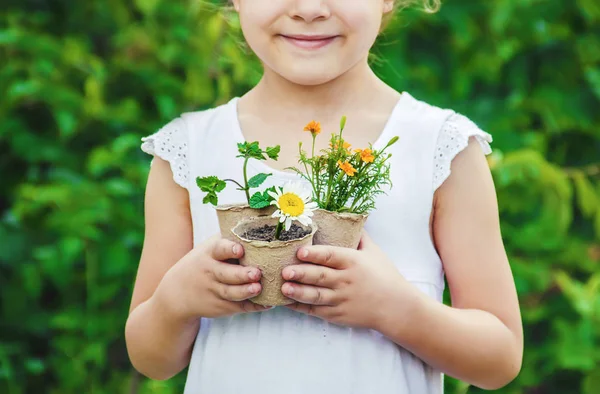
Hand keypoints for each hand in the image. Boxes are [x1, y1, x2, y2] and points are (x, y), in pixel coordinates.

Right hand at [154, 235, 268, 320]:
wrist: (178, 292)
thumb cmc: (203, 263)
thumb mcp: (209, 248)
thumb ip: (229, 239)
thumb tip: (260, 223)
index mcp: (210, 254)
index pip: (219, 249)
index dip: (229, 249)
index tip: (240, 249)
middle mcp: (211, 272)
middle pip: (226, 274)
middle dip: (242, 274)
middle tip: (256, 273)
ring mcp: (214, 291)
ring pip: (231, 293)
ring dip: (246, 291)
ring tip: (258, 288)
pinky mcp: (220, 306)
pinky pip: (238, 307)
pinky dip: (253, 306)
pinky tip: (267, 303)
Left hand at [281, 231, 417, 328]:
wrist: (396, 307)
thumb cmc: (385, 276)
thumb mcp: (374, 252)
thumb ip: (359, 236)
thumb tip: (348, 218)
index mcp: (353, 262)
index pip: (331, 256)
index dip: (315, 254)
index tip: (300, 252)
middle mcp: (346, 281)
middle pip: (320, 276)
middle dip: (301, 273)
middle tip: (285, 271)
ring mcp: (342, 299)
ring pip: (316, 295)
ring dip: (299, 292)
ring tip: (284, 288)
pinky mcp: (338, 315)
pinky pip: (317, 311)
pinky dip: (302, 307)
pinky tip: (289, 302)